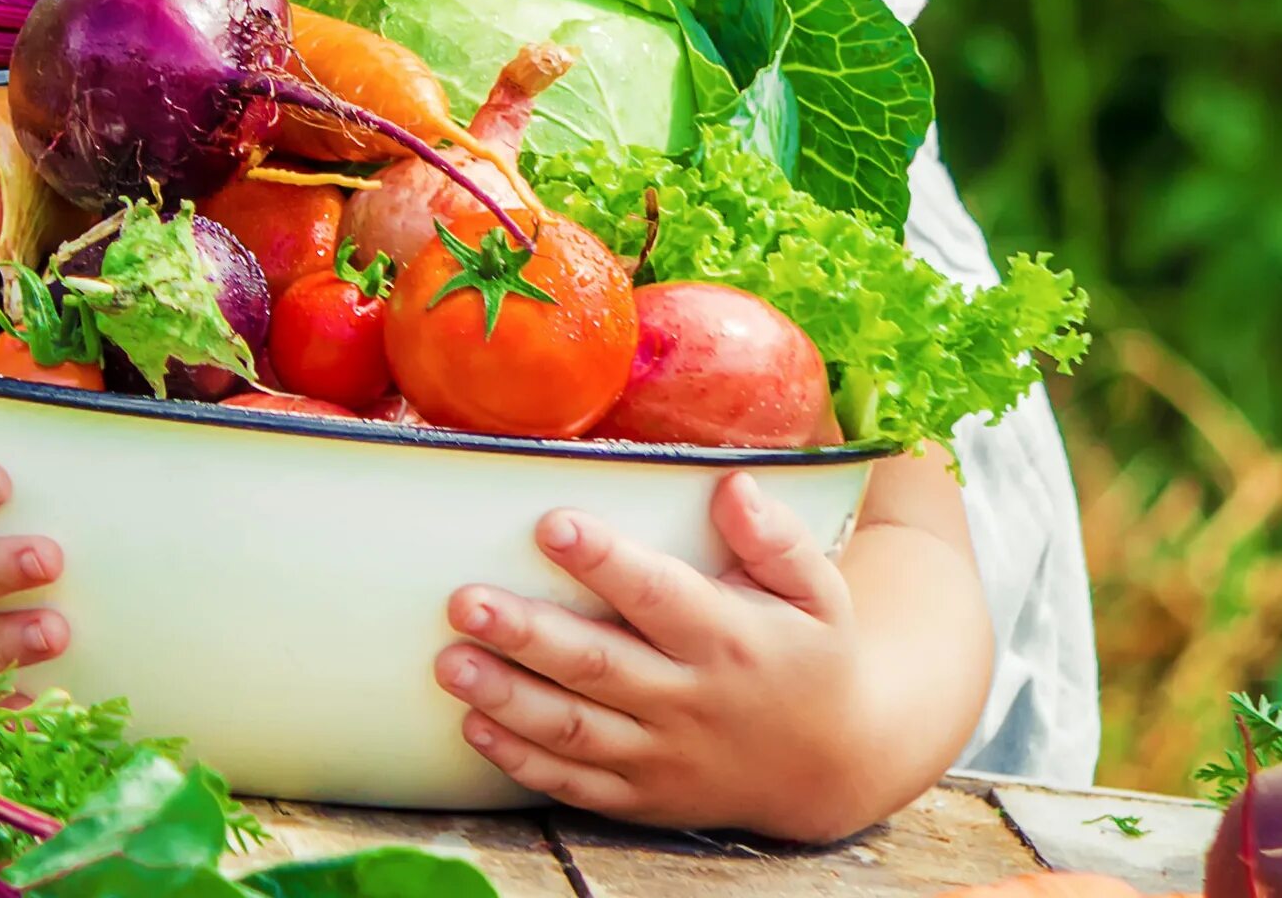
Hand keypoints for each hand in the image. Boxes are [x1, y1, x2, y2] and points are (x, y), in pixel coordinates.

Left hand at [434, 473, 890, 840]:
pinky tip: (473, 727)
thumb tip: (733, 484)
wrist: (832, 762)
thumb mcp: (819, 592)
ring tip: (450, 662)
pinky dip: (523, 762)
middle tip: (463, 601)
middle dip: (527, 634)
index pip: (660, 597)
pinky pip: (576, 785)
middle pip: (598, 666)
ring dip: (508, 699)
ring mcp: (662, 754)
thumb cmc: (811, 654)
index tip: (552, 525)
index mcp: (729, 639)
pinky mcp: (642, 796)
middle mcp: (690, 700)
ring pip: (575, 731)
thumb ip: (775, 538)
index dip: (607, 562)